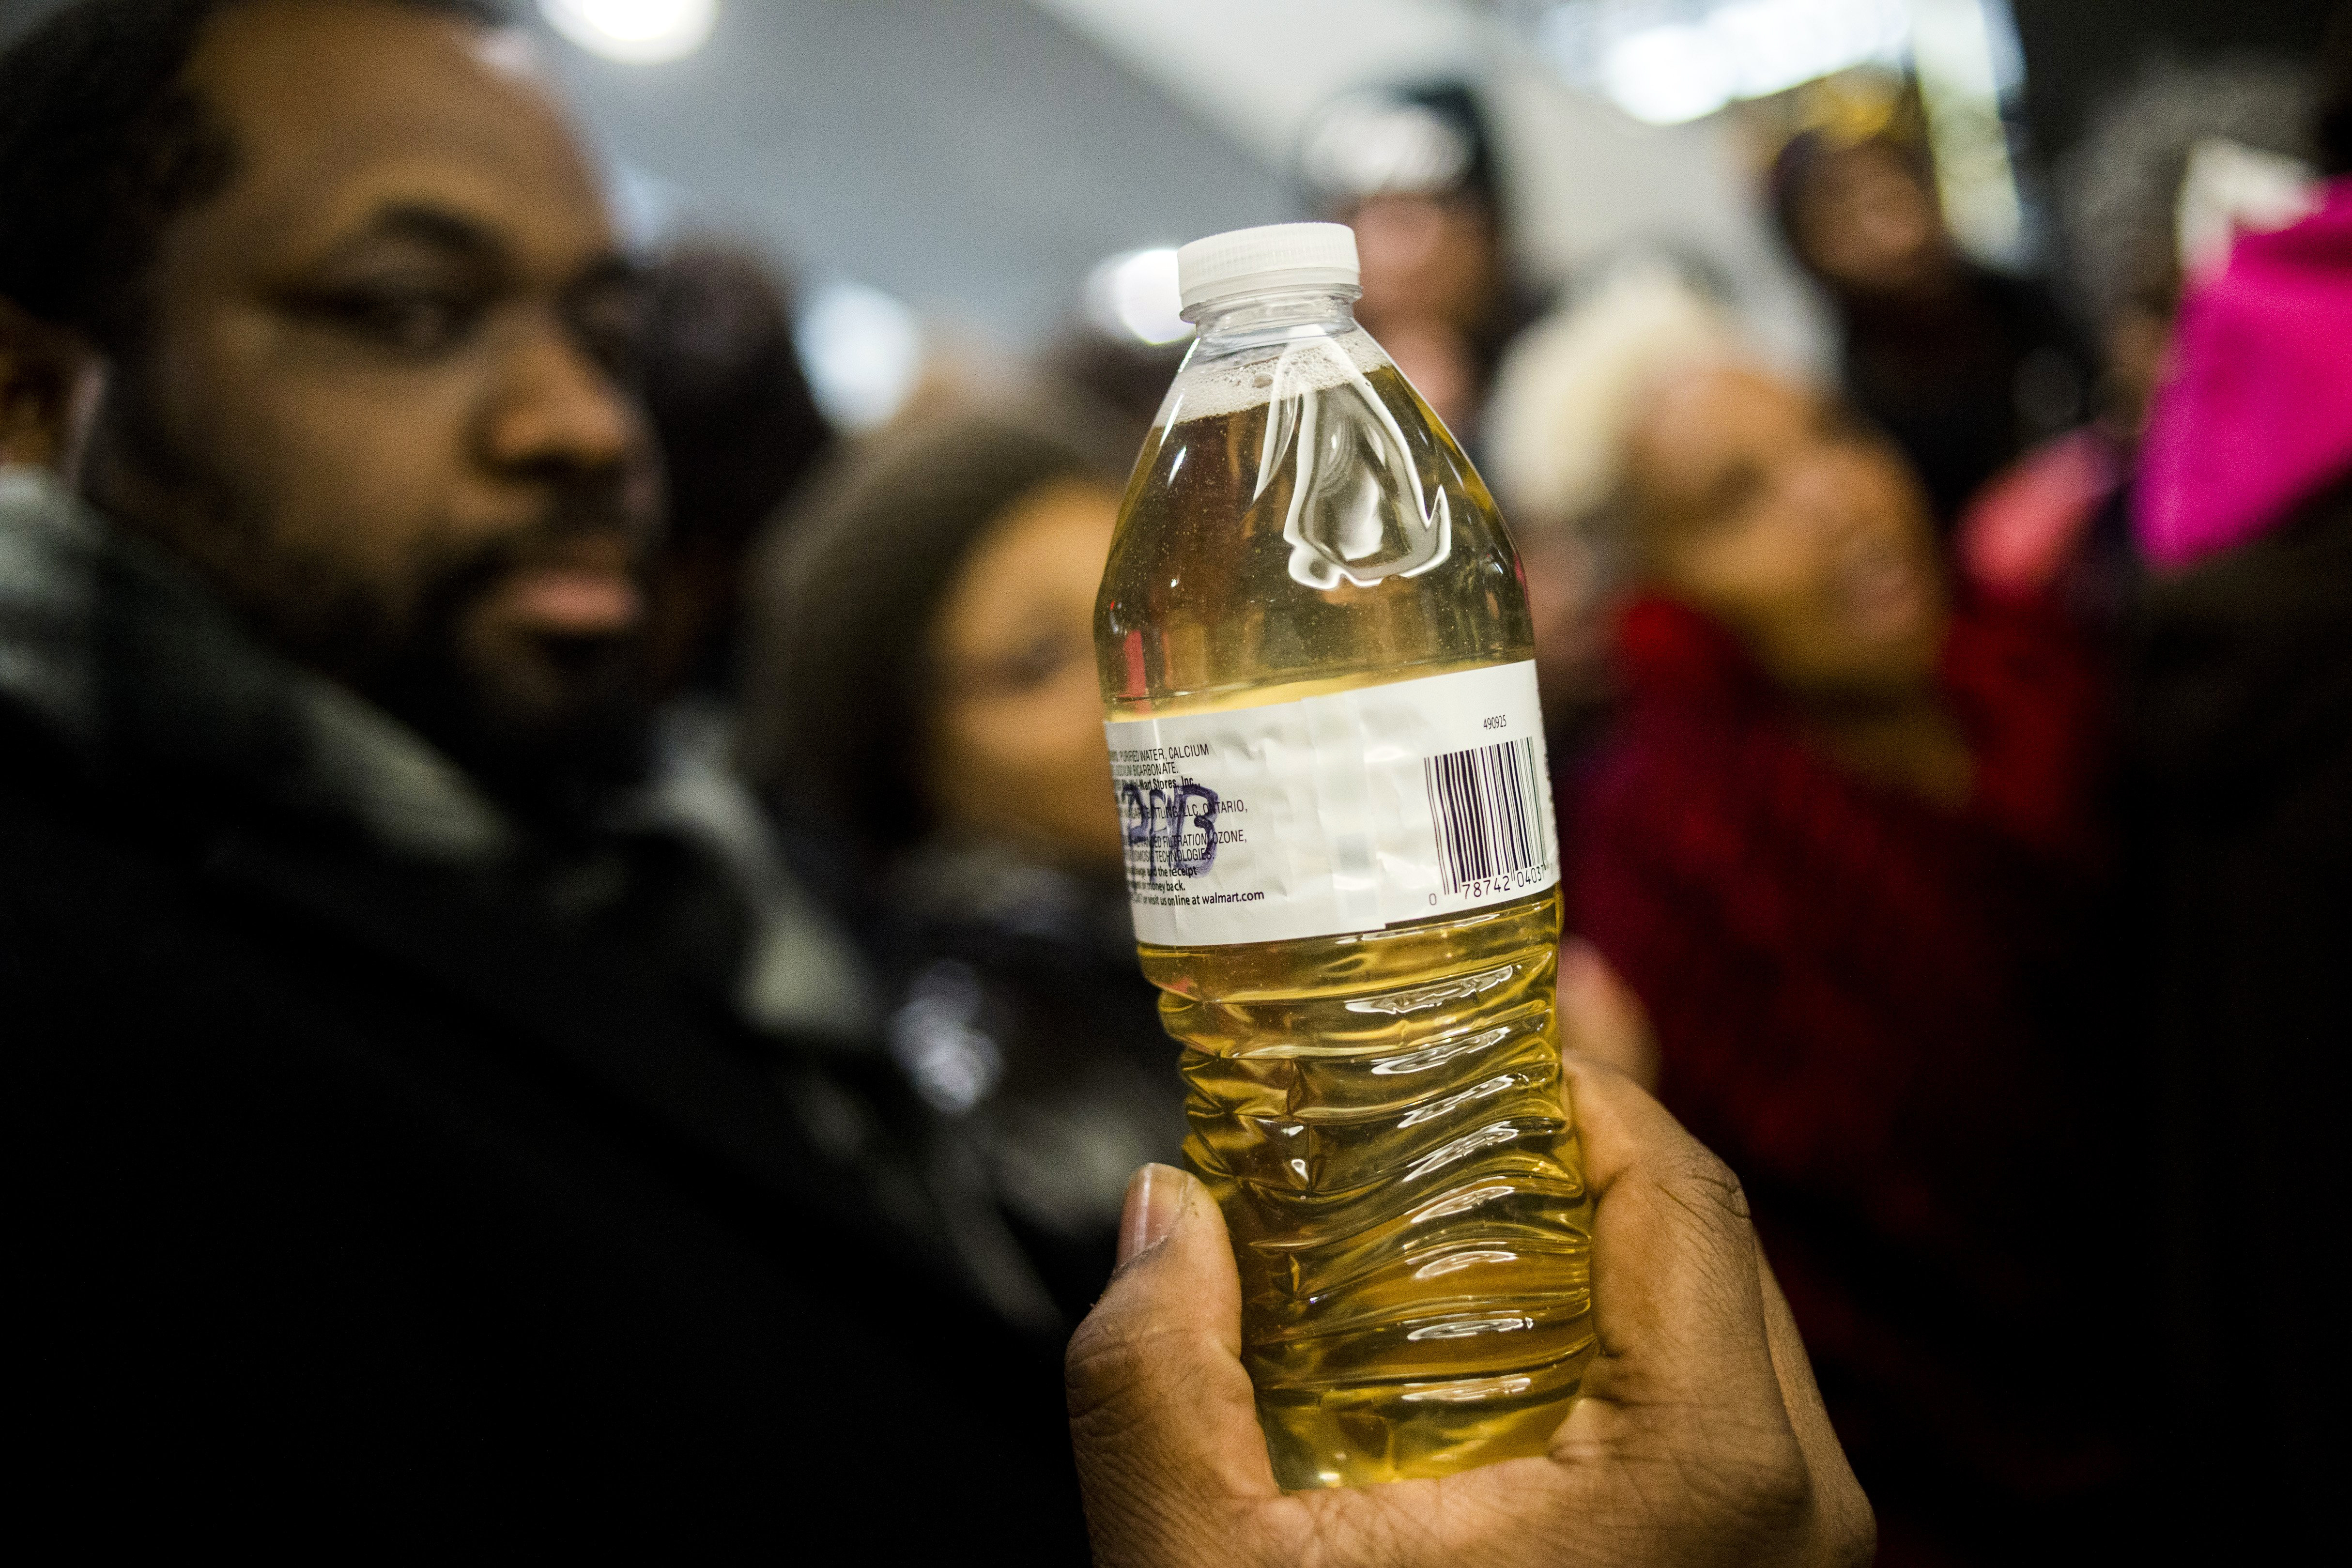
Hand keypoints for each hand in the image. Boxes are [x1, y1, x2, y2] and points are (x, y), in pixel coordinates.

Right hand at [1065, 1056, 1872, 1567]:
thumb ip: (1154, 1387)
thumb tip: (1162, 1215)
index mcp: (1705, 1464)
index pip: (1673, 1185)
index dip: (1580, 1073)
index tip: (1487, 1009)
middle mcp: (1796, 1499)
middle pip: (1700, 1235)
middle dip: (1578, 1137)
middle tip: (1462, 1066)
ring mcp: (1791, 1551)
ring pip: (1711, 1319)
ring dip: (1598, 1232)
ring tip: (1475, 1169)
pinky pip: (1710, 1402)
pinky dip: (1619, 1329)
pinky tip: (1515, 1315)